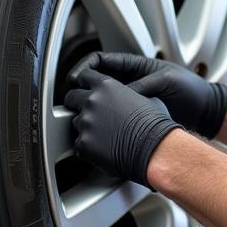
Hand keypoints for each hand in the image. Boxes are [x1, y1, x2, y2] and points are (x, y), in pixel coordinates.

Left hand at [63, 69, 180, 186]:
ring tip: (103, 136)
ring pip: (76, 122)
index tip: (84, 88)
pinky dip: (87, 148)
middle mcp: (92, 101)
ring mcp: (86, 122)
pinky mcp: (83, 143)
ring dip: (85, 127)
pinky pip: (78, 144)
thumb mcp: (143, 98)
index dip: (84, 83)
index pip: (84, 76)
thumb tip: (124, 96)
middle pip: (71, 97)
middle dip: (76, 104)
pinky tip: (103, 149)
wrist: (155, 149)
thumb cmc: (154, 125)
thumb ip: (124, 93)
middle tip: (88, 113)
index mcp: (106, 86)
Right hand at [70, 52, 226, 138]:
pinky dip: (104, 119)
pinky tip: (100, 126)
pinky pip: (113, 115)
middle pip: (95, 81)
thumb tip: (121, 96)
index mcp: (134, 66)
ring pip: (102, 99)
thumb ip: (142, 86)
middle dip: (82, 88)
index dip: (84, 68)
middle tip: (73, 98)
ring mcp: (130, 98)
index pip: (99, 60)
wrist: (205, 110)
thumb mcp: (165, 81)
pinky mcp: (134, 115)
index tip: (76, 79)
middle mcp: (129, 81)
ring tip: (83, 113)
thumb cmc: (190, 89)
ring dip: (91, 105)